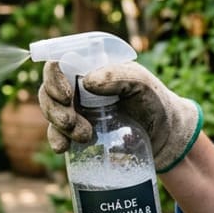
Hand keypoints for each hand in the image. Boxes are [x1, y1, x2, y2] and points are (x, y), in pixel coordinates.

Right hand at [38, 60, 201, 171]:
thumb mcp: (143, 83)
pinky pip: (57, 134)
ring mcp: (76, 110)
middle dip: (55, 108)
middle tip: (72, 122)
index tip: (66, 95)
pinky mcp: (77, 132)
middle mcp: (78, 87)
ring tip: (83, 136)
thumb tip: (87, 81)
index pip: (59, 64)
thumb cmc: (156, 101)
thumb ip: (119, 75)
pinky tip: (63, 148)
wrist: (165, 136)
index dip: (53, 77)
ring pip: (51, 112)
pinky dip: (56, 140)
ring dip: (58, 125)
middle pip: (48, 91)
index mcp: (90, 68)